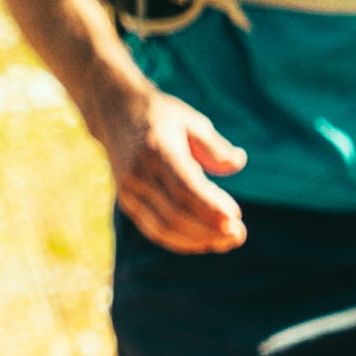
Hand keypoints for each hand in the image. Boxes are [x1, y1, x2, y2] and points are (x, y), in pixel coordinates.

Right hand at [103, 86, 248, 255]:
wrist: (115, 113)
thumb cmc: (163, 117)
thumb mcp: (192, 121)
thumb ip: (214, 146)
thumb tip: (237, 163)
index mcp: (157, 150)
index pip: (184, 188)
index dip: (210, 207)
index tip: (235, 216)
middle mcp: (139, 174)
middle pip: (175, 214)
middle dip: (210, 230)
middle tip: (239, 234)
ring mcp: (130, 191)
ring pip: (164, 229)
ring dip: (199, 240)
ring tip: (229, 241)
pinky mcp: (128, 203)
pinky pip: (155, 231)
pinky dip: (182, 241)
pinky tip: (207, 241)